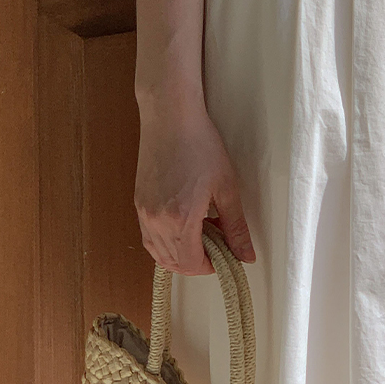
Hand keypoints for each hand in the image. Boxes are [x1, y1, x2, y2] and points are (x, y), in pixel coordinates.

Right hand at [134, 82, 255, 275]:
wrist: (170, 117)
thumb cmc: (199, 144)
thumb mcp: (226, 187)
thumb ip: (236, 226)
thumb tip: (245, 255)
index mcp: (180, 219)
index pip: (190, 264)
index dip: (210, 266)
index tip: (224, 254)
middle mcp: (156, 221)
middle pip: (173, 263)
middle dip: (197, 261)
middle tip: (217, 242)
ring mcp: (143, 213)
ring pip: (158, 253)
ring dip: (180, 254)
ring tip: (202, 232)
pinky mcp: (138, 203)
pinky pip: (149, 238)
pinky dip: (166, 242)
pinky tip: (183, 224)